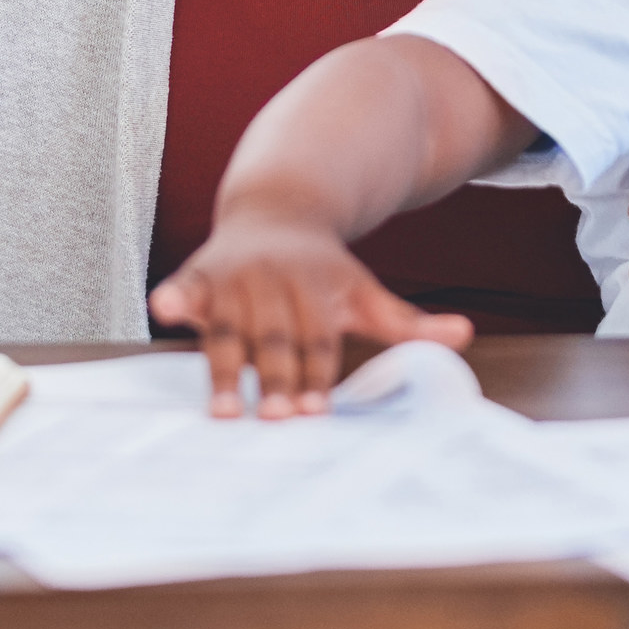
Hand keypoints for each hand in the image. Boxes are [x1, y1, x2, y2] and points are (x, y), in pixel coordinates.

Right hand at [148, 213, 470, 419]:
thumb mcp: (365, 293)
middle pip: (274, 341)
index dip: (313, 375)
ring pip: (227, 330)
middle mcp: (275, 284)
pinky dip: (172, 299)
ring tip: (223, 411)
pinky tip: (163, 308)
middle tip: (273, 420)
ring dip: (223, 368)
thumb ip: (406, 323)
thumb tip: (465, 335)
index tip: (313, 411)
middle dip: (273, 379)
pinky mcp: (199, 275)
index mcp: (317, 291)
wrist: (280, 208)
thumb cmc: (324, 271)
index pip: (316, 342)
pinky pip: (183, 288)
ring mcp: (234, 279)